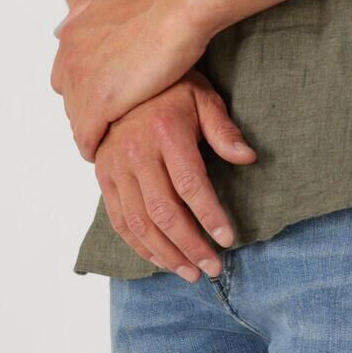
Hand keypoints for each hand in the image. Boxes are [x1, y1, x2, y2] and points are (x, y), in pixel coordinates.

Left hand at [50, 0, 207, 160]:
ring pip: (76, 120)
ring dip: (91, 131)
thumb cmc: (156, 2)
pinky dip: (93, 147)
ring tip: (109, 141)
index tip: (104, 97)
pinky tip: (105, 152)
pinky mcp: (98, 104)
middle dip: (88, 110)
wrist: (176, 10)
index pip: (65, 75)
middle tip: (110, 122)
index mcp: (71, 36)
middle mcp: (69, 59)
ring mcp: (81, 82)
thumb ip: (84, 13)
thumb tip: (63, 28)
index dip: (85, 89)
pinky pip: (86, 136)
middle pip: (70, 99)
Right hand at [95, 75, 256, 278]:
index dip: (209, 215)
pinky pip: (120, 221)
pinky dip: (140, 246)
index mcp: (165, 132)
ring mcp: (115, 167)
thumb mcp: (203, 98)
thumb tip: (247, 158)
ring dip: (166, 254)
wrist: (121, 79)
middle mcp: (135, 152)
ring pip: (139, 223)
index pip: (189, 184)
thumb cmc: (171, 91)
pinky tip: (162, 260)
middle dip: (190, 245)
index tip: (228, 239)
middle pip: (163, 211)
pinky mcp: (104, 178)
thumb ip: (223, 130)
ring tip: (191, 273)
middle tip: (213, 267)